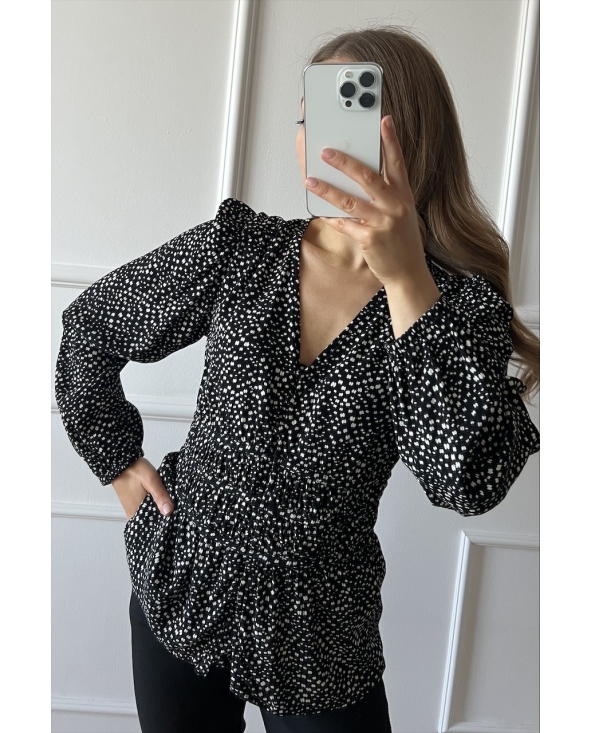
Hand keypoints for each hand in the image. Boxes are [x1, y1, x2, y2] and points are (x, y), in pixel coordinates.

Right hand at [112, 457, 173, 520]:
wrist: (121, 462)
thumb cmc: (135, 470)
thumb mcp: (151, 480)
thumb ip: (160, 495)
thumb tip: (169, 512)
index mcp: (137, 513)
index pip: (154, 526)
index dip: (166, 522)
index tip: (177, 518)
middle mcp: (133, 516)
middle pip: (152, 522)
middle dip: (164, 517)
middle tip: (176, 511)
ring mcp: (133, 511)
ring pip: (150, 516)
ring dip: (159, 511)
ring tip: (170, 505)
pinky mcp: (133, 505)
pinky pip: (146, 511)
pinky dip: (154, 507)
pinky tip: (161, 502)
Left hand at [304, 115, 426, 286]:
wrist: (408, 272)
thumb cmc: (401, 240)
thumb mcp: (401, 212)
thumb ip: (387, 193)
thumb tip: (360, 175)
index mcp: (403, 195)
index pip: (397, 162)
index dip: (390, 140)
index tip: (384, 120)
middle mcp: (395, 206)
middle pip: (367, 177)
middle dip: (345, 162)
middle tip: (326, 152)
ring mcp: (383, 223)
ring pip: (350, 201)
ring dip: (327, 190)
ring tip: (311, 181)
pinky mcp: (370, 239)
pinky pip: (345, 225)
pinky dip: (331, 218)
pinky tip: (319, 211)